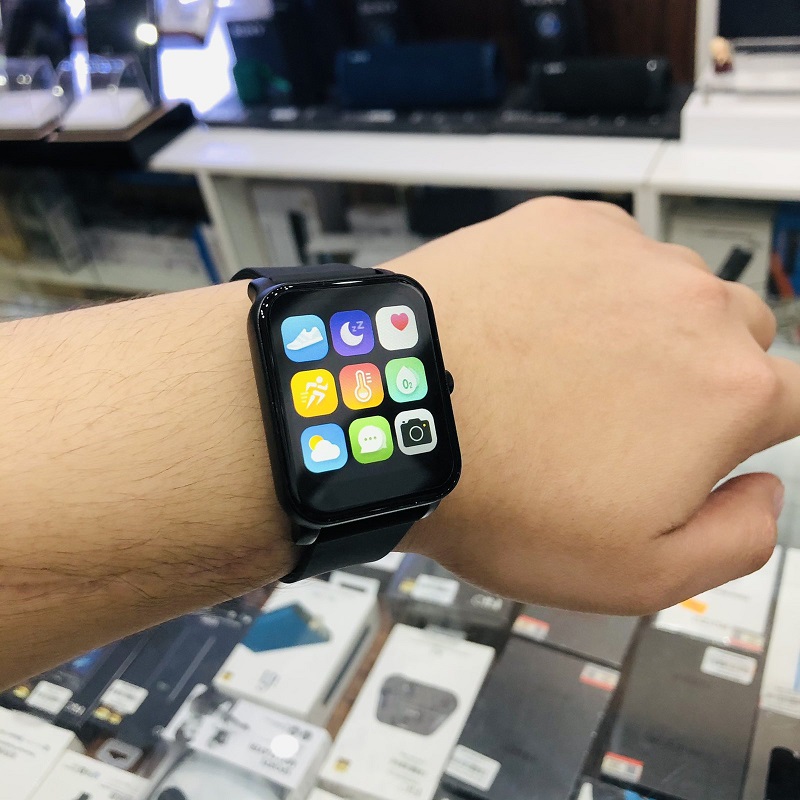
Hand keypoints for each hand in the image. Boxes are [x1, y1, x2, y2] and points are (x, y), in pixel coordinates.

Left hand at [394, 198, 795, 613]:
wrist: (397, 415)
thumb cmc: (502, 495)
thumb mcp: (636, 574)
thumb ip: (737, 539)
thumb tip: (762, 490)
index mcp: (731, 391)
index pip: (794, 399)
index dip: (754, 424)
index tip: (718, 435)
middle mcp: (693, 308)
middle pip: (735, 337)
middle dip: (698, 377)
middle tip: (623, 416)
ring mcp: (626, 256)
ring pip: (670, 290)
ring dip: (640, 327)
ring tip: (566, 372)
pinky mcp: (563, 225)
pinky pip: (604, 253)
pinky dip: (585, 285)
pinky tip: (534, 326)